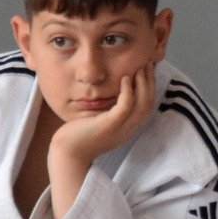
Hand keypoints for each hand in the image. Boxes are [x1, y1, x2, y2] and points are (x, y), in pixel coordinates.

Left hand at [47, 65, 158, 218]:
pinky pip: (125, 107)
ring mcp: (120, 128)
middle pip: (148, 104)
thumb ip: (106, 110)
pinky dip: (128, 92)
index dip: (149, 88)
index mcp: (127, 128)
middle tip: (148, 64)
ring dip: (144, 85)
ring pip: (142, 105)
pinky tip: (125, 79)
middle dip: (150, 83)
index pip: (146, 106)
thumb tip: (108, 95)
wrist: (66, 154)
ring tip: (140, 68)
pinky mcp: (109, 126)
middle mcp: (128, 129)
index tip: (146, 71)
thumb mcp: (97, 121)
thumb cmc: (78, 137)